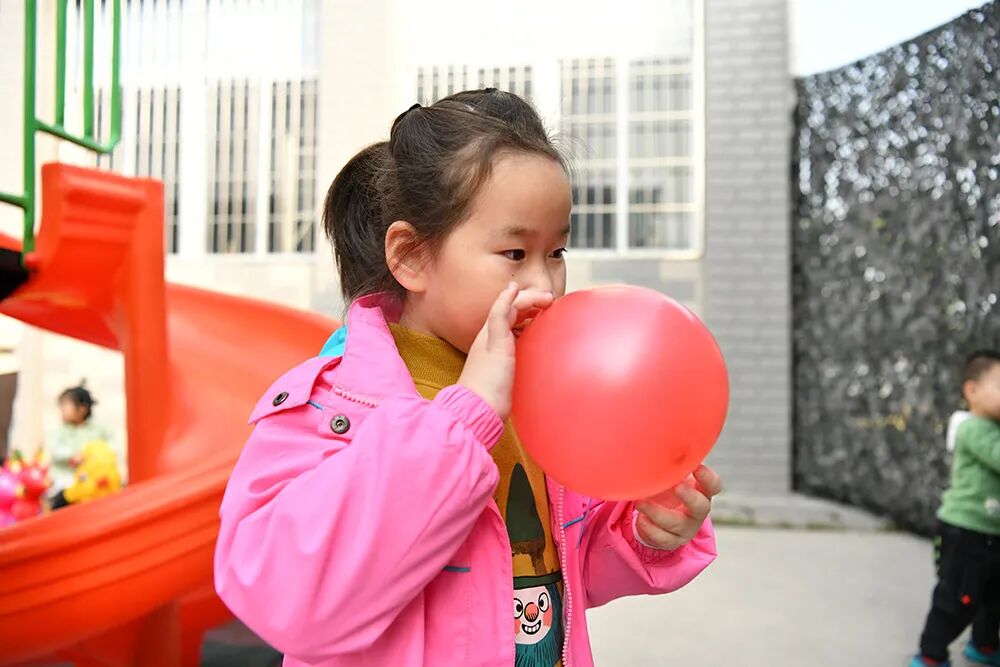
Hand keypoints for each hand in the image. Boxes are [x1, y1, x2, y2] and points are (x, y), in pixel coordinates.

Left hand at [458, 282, 553, 418]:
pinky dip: (530, 336)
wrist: (481, 411)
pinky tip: (539, 342)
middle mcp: (493, 338)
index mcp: (490, 330)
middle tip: (552, 304)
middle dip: (533, 304)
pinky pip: (520, 343)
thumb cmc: (488, 379)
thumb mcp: (496, 342)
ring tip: (548, 317)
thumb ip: (500, 313)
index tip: (551, 299)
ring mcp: (499, 353)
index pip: (513, 304)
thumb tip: (511, 287)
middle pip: (514, 313)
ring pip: (517, 327)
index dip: (531, 297)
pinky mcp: (506, 367)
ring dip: (532, 318)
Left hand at [634, 465, 722, 550]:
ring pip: (677, 524)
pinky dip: (650, 528)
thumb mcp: (671, 478)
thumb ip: (670, 467)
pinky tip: (641, 519)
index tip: (697, 468)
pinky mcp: (672, 541)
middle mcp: (697, 512)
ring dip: (658, 513)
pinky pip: (662, 538)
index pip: (713, 486)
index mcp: (701, 492)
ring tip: (640, 503)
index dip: (708, 478)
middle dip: (690, 497)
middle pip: (701, 507)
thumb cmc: (668, 490)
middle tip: (677, 487)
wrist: (659, 518)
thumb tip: (656, 445)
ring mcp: (686, 528)